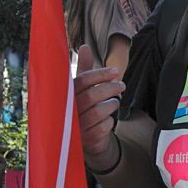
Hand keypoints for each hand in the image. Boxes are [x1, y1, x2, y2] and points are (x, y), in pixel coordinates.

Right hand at [74, 44, 123, 170]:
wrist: (83, 138)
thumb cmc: (82, 107)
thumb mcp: (82, 88)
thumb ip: (84, 69)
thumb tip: (85, 46)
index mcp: (66, 95)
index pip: (82, 80)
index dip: (100, 74)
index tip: (116, 71)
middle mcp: (67, 111)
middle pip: (92, 95)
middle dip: (111, 88)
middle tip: (122, 85)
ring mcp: (76, 127)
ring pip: (99, 112)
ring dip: (112, 105)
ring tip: (114, 103)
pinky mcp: (86, 140)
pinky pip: (104, 127)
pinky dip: (110, 122)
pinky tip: (107, 120)